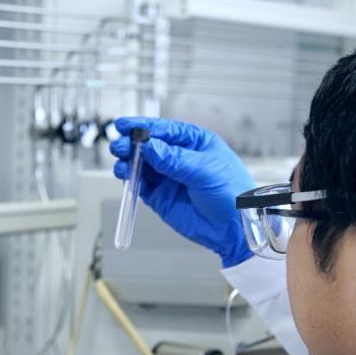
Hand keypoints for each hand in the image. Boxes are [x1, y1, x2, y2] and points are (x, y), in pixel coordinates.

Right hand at [109, 117, 256, 266]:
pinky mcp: (161, 197)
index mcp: (194, 143)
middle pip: (148, 146)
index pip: (164, 129)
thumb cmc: (233, 193)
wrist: (235, 228)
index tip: (124, 126)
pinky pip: (141, 186)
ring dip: (128, 163)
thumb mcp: (205, 171)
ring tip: (121, 165)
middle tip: (120, 147)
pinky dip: (132, 182)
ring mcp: (169, 177)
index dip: (142, 126)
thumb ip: (175, 159)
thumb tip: (150, 147)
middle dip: (132, 145)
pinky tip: (128, 179)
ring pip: (141, 165)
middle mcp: (179, 158)